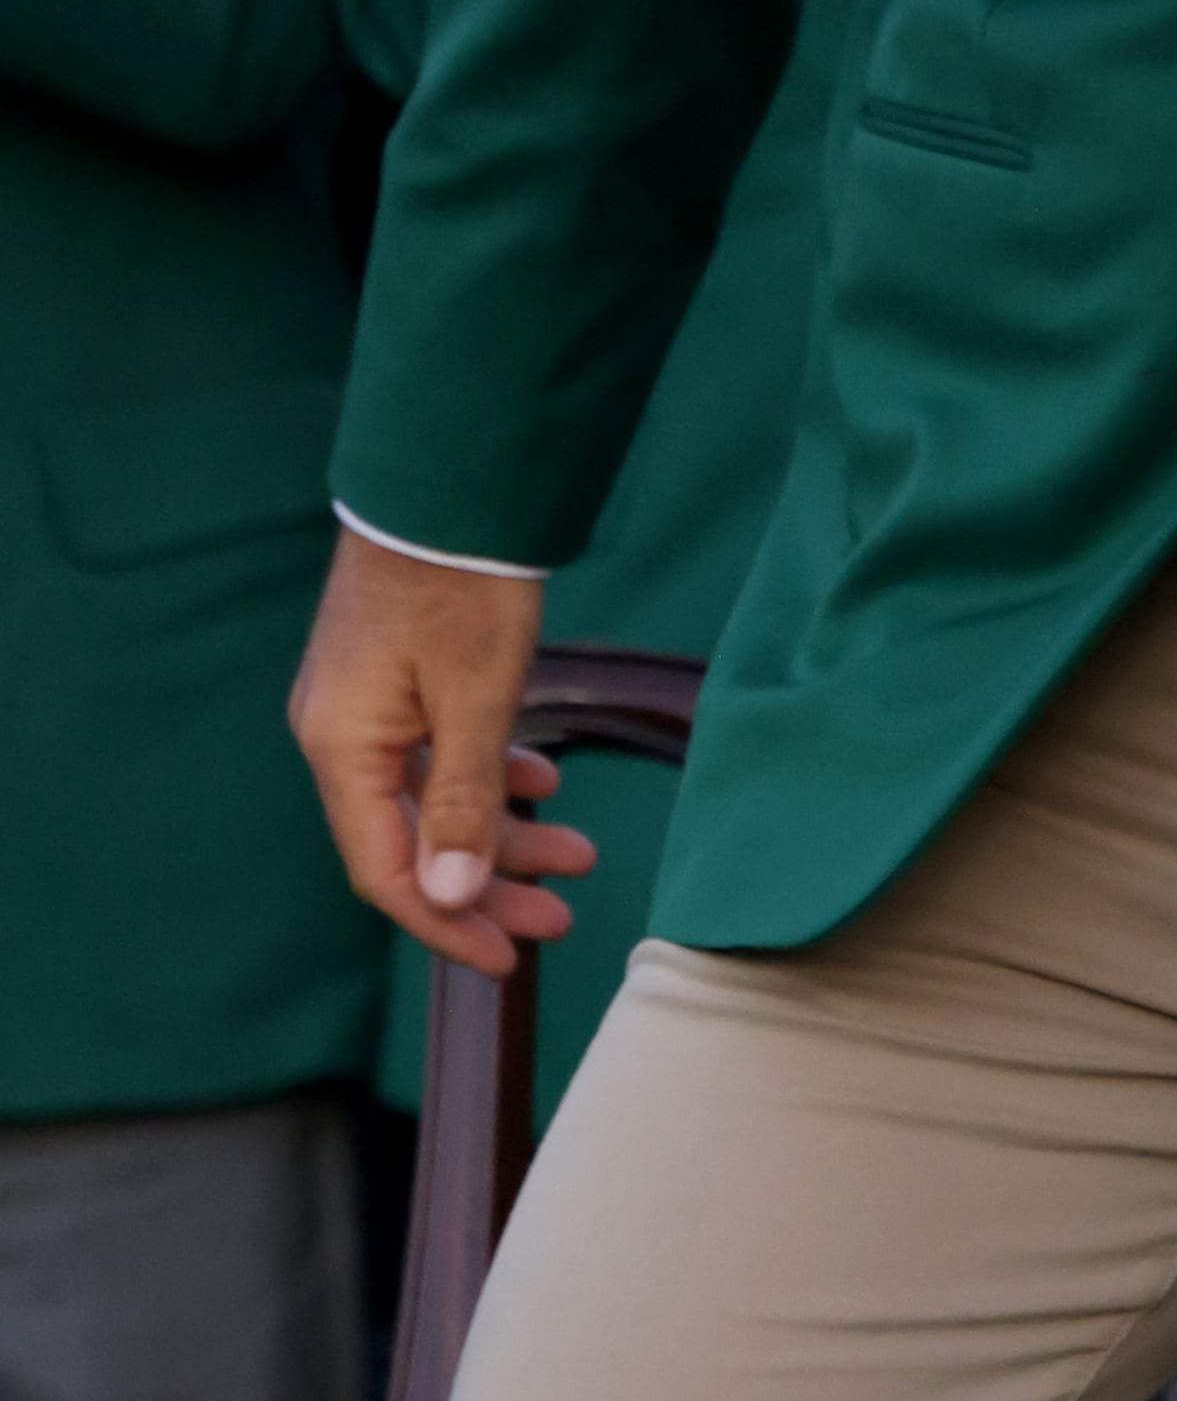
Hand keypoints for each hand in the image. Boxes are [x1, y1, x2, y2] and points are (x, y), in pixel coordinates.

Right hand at [288, 528, 589, 975]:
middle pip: (412, 842)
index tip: (509, 958)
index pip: (386, 873)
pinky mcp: (395, 674)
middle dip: (490, 883)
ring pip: (432, 797)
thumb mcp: (477, 694)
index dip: (446, 923)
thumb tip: (448, 899)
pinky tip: (542, 780)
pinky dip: (489, 774)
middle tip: (562, 912)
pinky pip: (437, 750)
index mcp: (343, 750)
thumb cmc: (462, 580)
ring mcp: (366, 704)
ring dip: (502, 829)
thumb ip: (461, 801)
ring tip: (577, 851)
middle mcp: (341, 735)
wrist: (448, 474)